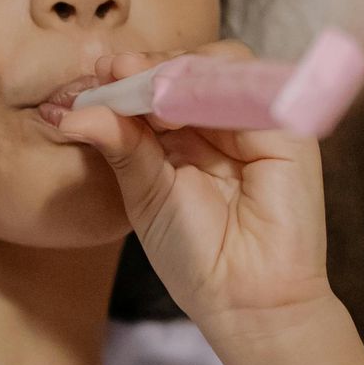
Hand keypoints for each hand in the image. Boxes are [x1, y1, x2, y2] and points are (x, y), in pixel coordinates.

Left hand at [55, 41, 329, 344]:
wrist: (245, 299)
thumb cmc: (195, 255)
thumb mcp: (146, 194)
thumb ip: (121, 148)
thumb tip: (74, 115)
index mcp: (188, 136)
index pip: (162, 84)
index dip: (131, 74)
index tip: (98, 72)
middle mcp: (223, 123)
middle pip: (191, 67)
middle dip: (150, 64)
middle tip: (113, 69)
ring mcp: (257, 123)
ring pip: (222, 67)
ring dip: (178, 69)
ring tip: (141, 89)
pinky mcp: (289, 131)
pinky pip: (254, 89)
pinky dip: (214, 86)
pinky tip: (179, 104)